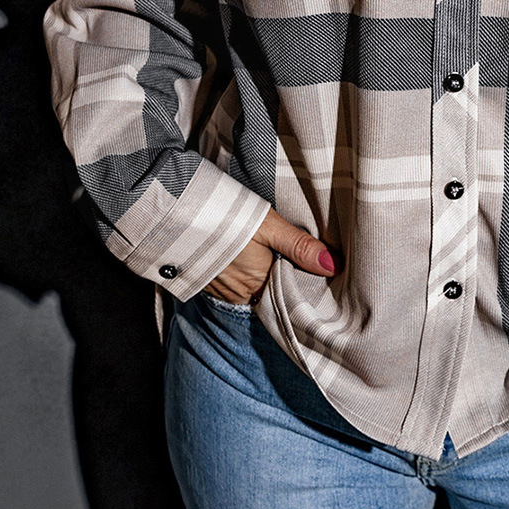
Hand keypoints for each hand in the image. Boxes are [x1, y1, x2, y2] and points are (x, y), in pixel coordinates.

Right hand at [200, 206, 340, 304]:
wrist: (175, 215)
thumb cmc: (226, 218)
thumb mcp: (269, 227)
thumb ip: (300, 246)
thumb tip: (333, 266)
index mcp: (259, 282)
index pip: (287, 291)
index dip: (299, 280)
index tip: (313, 271)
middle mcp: (240, 293)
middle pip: (269, 290)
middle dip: (280, 277)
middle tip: (291, 257)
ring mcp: (220, 290)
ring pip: (250, 287)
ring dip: (258, 274)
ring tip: (267, 254)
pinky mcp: (205, 281)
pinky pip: (231, 283)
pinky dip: (239, 272)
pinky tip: (242, 256)